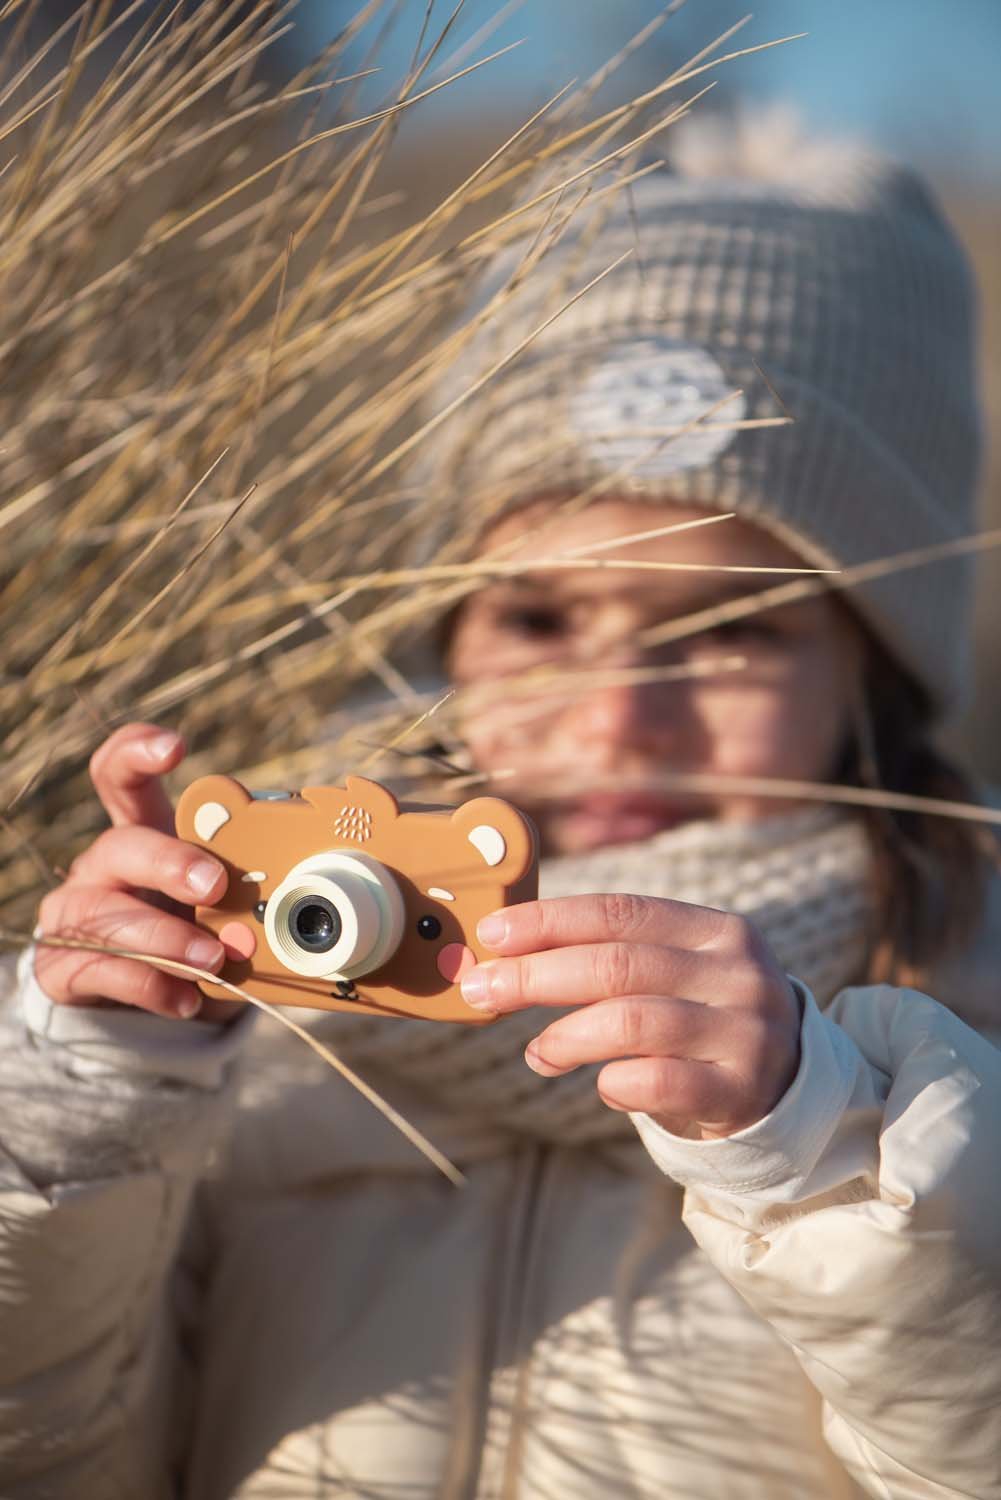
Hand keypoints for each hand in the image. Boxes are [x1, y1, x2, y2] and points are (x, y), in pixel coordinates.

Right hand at [35, 723, 236, 1022]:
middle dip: (169, 862)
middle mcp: (102, 867)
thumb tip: (286, 905)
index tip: (175, 748)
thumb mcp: (217, 903)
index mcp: (139, 833)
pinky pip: (101, 970)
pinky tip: (187, 997)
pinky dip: (150, 985)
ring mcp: (76, 914)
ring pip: (107, 916)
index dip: (137, 752)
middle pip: (121, 845)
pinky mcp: (64, 966)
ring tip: (213, 959)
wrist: (141, 993)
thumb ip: (245, 896)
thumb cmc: (189, 927)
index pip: (120, 776)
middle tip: (214, 884)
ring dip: (166, 938)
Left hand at [460, 894, 801, 1138]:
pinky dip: (615, 1082)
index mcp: (715, 929)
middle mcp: (737, 973)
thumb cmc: (698, 1021)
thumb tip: (497, 956)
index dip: (549, 921)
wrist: (783, 1089)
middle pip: (617, 964)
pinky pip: (659, 1082)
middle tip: (483, 990)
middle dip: (536, 976)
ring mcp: (745, 1032)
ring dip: (566, 1036)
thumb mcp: (672, 975)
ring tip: (537, 1053)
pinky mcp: (742, 1090)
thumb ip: (606, 958)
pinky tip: (602, 1085)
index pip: (620, 912)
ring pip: (632, 1022)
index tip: (492, 935)